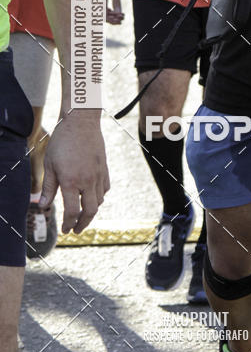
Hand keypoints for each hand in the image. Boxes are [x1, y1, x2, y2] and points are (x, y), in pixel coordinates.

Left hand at [39, 114, 109, 232]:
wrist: (81, 122)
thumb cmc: (62, 141)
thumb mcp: (49, 164)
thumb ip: (48, 187)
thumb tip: (43, 206)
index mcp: (71, 181)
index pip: (72, 212)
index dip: (68, 224)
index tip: (65, 229)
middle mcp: (87, 181)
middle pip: (90, 211)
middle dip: (82, 224)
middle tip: (75, 229)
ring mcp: (98, 174)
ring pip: (99, 201)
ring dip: (91, 211)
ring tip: (83, 214)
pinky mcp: (105, 168)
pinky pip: (105, 188)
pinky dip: (100, 197)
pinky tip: (93, 196)